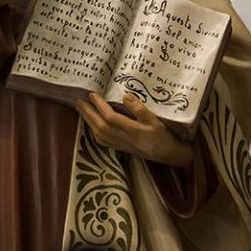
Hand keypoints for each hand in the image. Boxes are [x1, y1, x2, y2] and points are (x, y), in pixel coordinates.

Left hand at [76, 93, 192, 167]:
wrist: (172, 155)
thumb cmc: (166, 136)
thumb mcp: (157, 120)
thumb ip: (141, 109)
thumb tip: (125, 97)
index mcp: (134, 131)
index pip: (111, 118)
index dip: (100, 106)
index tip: (92, 94)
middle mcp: (125, 140)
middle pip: (101, 127)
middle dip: (88, 113)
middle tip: (78, 101)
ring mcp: (123, 146)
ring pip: (100, 135)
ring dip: (89, 122)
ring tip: (82, 110)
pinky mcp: (123, 149)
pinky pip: (104, 141)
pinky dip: (94, 131)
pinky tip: (92, 125)